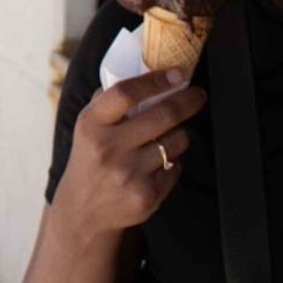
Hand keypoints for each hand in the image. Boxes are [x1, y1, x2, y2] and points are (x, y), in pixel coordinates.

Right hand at [48, 69, 206, 241]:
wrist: (83, 211)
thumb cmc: (91, 157)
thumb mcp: (88, 125)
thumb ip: (110, 99)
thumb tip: (147, 71)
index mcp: (91, 124)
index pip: (126, 93)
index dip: (155, 80)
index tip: (177, 74)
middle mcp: (109, 149)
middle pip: (163, 115)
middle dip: (188, 101)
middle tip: (198, 94)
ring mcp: (129, 175)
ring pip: (176, 141)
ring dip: (180, 133)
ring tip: (170, 135)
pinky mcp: (146, 196)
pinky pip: (177, 167)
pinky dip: (174, 161)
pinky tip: (159, 164)